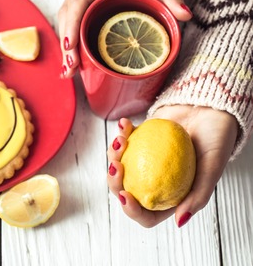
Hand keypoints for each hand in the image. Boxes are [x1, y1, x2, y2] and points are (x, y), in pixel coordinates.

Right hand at [58, 0, 192, 77]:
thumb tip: (185, 15)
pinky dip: (70, 45)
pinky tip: (72, 65)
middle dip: (68, 43)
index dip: (73, 24)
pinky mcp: (81, 8)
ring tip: (70, 72)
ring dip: (66, 48)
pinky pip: (71, 25)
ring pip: (66, 22)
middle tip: (72, 68)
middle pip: (68, 15)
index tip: (71, 45)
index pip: (79, 1)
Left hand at [107, 106, 237, 227]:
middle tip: (116, 164)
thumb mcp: (212, 168)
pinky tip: (125, 123)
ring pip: (120, 165)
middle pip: (125, 190)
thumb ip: (198, 196)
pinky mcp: (139, 140)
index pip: (146, 214)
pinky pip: (124, 140)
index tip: (125, 195)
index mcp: (170, 195)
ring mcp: (144, 160)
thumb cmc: (215, 139)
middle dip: (114, 181)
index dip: (131, 210)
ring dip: (114, 153)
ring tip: (122, 139)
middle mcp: (154, 180)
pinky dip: (122, 132)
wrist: (211, 108)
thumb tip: (179, 222)